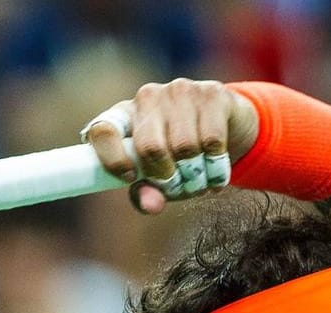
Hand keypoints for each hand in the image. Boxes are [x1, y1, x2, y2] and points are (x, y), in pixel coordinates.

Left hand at [80, 78, 259, 214]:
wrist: (227, 129)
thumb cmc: (180, 158)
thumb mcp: (158, 178)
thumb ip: (146, 193)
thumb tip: (151, 204)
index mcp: (124, 117)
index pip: (102, 131)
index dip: (112, 159)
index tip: (130, 178)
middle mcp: (147, 98)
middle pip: (150, 147)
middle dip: (167, 178)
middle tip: (179, 187)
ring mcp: (179, 91)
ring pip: (185, 147)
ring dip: (195, 177)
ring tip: (200, 180)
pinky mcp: (210, 93)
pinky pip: (212, 141)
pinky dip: (216, 167)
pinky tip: (216, 171)